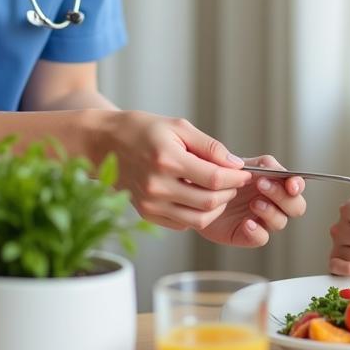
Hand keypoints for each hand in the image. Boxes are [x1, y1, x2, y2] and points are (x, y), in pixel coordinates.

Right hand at [90, 111, 250, 230]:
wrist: (105, 143)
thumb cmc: (143, 129)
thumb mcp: (178, 126)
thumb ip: (209, 146)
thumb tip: (235, 163)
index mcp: (167, 160)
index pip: (213, 178)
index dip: (236, 178)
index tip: (245, 172)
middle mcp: (157, 186)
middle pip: (208, 202)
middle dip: (229, 193)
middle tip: (234, 181)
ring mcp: (150, 204)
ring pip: (198, 219)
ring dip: (216, 207)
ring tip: (219, 191)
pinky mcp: (146, 214)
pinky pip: (182, 223)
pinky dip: (197, 214)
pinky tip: (198, 197)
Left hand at [200, 156, 307, 247]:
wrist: (197, 191)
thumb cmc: (224, 175)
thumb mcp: (243, 163)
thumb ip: (262, 164)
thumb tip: (274, 168)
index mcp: (276, 183)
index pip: (297, 186)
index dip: (298, 185)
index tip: (291, 184)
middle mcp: (273, 203)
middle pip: (296, 207)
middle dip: (283, 197)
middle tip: (262, 185)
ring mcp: (262, 220)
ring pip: (281, 222)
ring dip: (271, 212)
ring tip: (253, 203)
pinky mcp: (247, 235)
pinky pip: (262, 238)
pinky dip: (257, 232)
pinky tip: (247, 223)